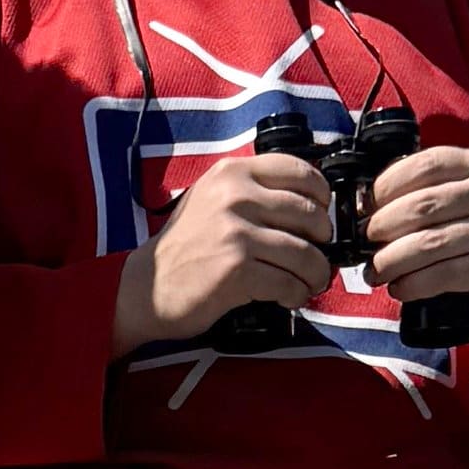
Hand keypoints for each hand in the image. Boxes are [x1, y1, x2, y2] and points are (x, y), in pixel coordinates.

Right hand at [111, 147, 342, 351]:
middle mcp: (235, 196)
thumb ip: (251, 190)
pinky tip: (289, 297)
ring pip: (306, 253)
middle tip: (316, 255)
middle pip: (310, 214)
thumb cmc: (184, 247)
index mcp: (232, 173)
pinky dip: (297, 294)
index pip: (298, 170)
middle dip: (322, 241)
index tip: (320, 214)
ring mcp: (236, 233)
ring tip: (309, 282)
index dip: (321, 195)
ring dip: (315, 273)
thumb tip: (307, 201)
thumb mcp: (211, 199)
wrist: (145, 288)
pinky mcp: (237, 270)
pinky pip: (289, 282)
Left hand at [366, 143, 468, 340]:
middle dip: (381, 227)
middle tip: (364, 242)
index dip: (385, 186)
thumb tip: (365, 206)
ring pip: (427, 243)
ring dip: (390, 260)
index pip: (424, 165)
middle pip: (421, 205)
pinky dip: (411, 284)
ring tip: (374, 272)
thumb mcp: (461, 197)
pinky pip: (440, 275)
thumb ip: (425, 190)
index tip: (364, 206)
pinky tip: (399, 287)